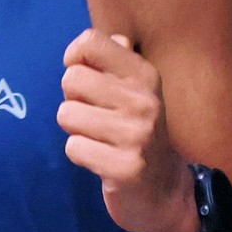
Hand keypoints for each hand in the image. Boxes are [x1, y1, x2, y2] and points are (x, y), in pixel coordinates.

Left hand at [57, 30, 192, 231]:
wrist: (164, 189)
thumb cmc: (137, 132)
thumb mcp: (135, 91)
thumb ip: (114, 62)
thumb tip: (94, 42)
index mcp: (145, 75)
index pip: (90, 43)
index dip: (75, 58)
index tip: (83, 77)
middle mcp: (144, 100)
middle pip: (72, 79)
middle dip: (73, 98)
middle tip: (94, 115)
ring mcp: (136, 135)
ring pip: (67, 114)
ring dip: (75, 129)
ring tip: (99, 138)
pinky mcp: (125, 167)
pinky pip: (73, 147)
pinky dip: (80, 154)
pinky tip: (101, 158)